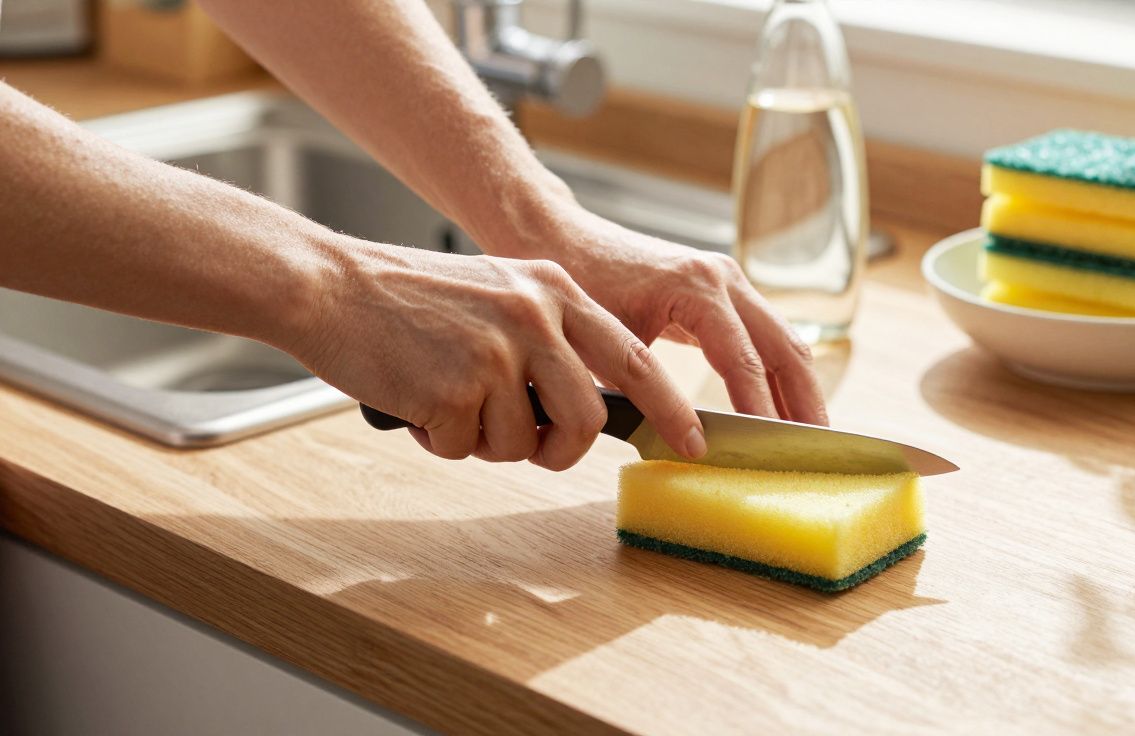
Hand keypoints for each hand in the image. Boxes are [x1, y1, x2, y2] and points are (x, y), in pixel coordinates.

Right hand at [290, 239, 705, 469]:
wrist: (329, 286)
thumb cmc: (410, 300)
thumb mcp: (500, 294)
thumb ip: (551, 338)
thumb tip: (591, 407)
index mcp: (555, 289)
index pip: (636, 358)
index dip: (672, 406)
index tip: (691, 442)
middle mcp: (536, 316)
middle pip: (589, 418)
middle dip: (563, 450)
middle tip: (532, 447)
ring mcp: (497, 352)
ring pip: (525, 441)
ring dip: (487, 441)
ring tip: (450, 402)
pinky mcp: (455, 388)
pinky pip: (469, 448)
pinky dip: (443, 440)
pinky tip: (419, 400)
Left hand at [549, 207, 828, 425]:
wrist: (564, 239)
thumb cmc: (579, 287)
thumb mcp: (608, 341)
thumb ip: (645, 388)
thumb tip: (680, 442)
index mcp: (697, 288)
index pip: (744, 360)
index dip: (760, 410)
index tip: (771, 450)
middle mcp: (724, 278)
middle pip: (785, 348)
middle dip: (804, 402)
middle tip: (817, 451)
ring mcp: (730, 281)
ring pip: (785, 341)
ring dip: (801, 389)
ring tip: (812, 438)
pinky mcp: (726, 291)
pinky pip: (766, 335)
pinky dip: (780, 373)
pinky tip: (785, 408)